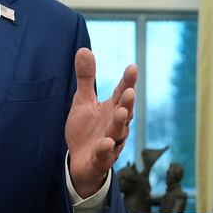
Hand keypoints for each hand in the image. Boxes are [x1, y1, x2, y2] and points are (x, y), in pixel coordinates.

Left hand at [64, 49, 136, 198]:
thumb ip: (86, 78)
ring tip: (121, 113)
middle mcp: (115, 125)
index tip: (132, 67)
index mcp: (112, 109)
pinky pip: (105, 155)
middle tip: (129, 91)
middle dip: (127, 102)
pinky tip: (105, 143)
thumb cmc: (86, 131)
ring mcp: (110, 143)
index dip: (127, 81)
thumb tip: (84, 49)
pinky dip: (105, 149)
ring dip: (120, 123)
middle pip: (124, 112)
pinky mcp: (101, 159)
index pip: (121, 93)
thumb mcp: (83, 102)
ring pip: (118, 133)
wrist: (80, 163)